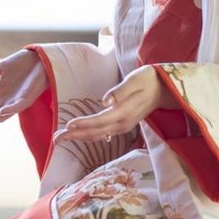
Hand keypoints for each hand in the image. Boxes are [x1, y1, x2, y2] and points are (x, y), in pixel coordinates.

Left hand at [55, 65, 176, 144]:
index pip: (99, 120)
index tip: (68, 125)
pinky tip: (78, 136)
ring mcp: (123, 126)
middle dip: (74, 136)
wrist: (163, 89)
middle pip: (95, 132)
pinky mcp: (122, 125)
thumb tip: (106, 101)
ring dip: (78, 137)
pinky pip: (102, 134)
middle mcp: (123, 123)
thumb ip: (120, 91)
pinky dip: (88, 135)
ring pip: (97, 135)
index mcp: (124, 112)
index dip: (83, 124)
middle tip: (55, 139)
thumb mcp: (135, 80)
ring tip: (60, 138)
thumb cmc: (147, 80)